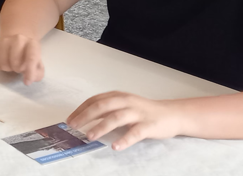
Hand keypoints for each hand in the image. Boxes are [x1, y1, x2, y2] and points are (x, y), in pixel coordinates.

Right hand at [0, 34, 44, 84]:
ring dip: (7, 68)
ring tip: (11, 65)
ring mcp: (4, 40)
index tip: (27, 82)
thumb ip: (37, 74)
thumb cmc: (28, 56)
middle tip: (19, 68)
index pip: (31, 58)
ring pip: (3, 63)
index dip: (30, 72)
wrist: (17, 43)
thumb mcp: (37, 65)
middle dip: (17, 69)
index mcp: (32, 44)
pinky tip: (3, 62)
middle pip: (15, 62)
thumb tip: (28, 80)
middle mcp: (18, 39)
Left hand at [67, 91, 186, 150]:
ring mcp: (138, 113)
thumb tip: (84, 118)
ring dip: (101, 127)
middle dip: (86, 116)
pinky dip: (124, 139)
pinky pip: (135, 133)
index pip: (95, 100)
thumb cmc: (144, 111)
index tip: (70, 119)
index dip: (81, 109)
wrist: (172, 114)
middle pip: (102, 106)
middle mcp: (126, 102)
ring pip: (116, 117)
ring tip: (90, 136)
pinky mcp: (149, 125)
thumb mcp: (123, 105)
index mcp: (118, 96)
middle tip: (74, 126)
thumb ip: (107, 109)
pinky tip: (115, 146)